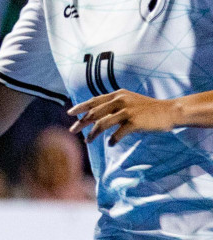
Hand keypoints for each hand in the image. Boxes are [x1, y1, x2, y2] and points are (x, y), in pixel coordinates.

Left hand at [68, 90, 182, 144]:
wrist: (169, 111)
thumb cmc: (146, 109)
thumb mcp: (128, 102)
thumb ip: (112, 106)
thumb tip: (93, 116)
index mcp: (117, 95)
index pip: (93, 101)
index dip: (80, 107)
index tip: (69, 113)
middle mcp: (120, 100)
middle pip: (94, 113)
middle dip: (81, 123)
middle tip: (72, 131)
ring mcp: (127, 111)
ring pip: (102, 124)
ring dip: (92, 134)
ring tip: (87, 141)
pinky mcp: (134, 122)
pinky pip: (117, 134)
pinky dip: (112, 140)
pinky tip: (111, 144)